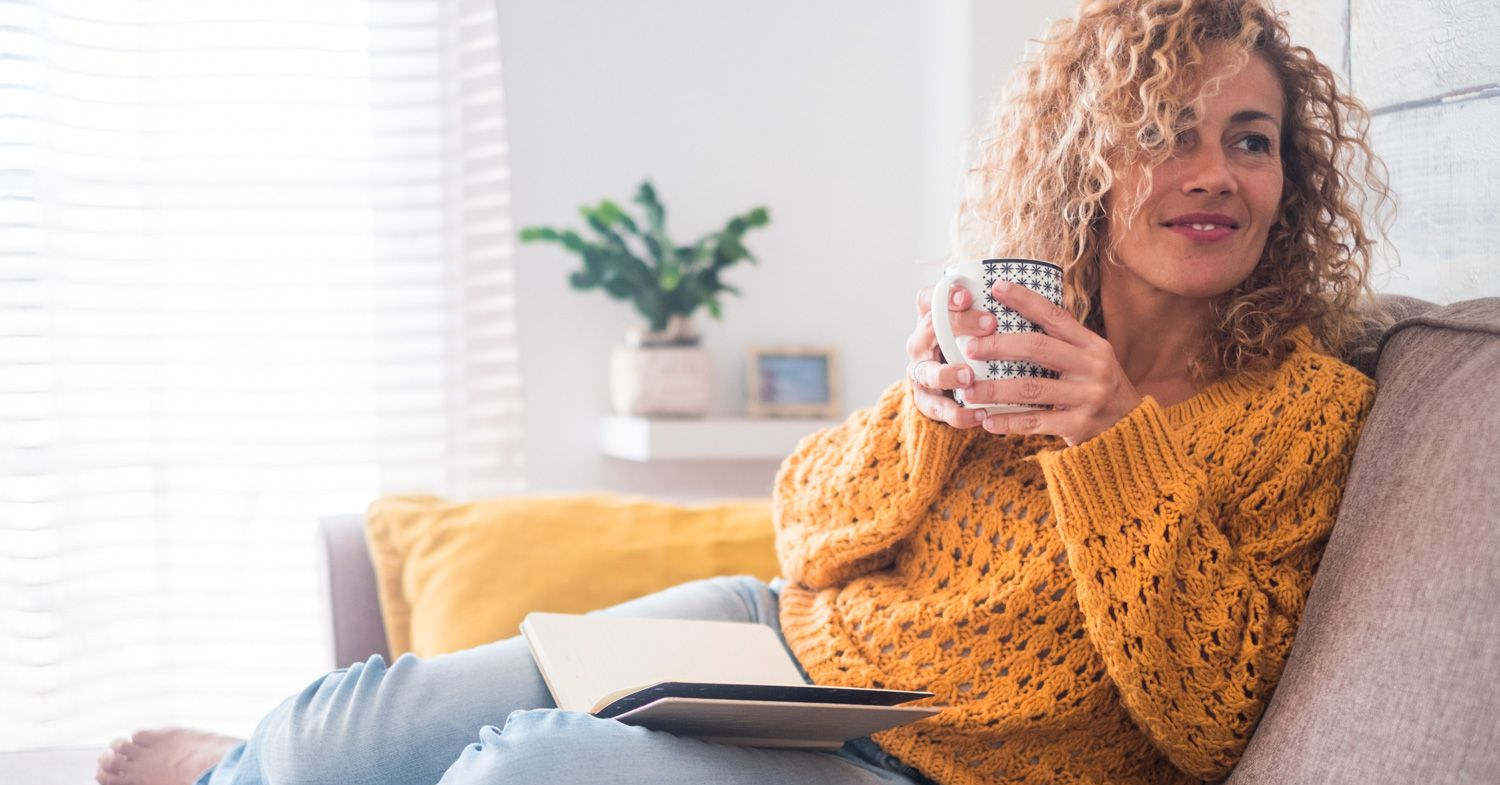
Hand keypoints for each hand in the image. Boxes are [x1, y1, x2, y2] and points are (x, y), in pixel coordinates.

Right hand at [905, 285, 995, 428]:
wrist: (948, 388)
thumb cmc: (971, 348)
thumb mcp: (977, 329)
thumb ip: (992, 316)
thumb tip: (1036, 300)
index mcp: (930, 319)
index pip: (929, 299)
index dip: (945, 295)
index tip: (968, 295)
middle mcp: (920, 343)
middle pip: (930, 328)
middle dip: (959, 324)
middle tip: (989, 324)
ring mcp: (920, 372)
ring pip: (927, 371)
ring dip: (947, 373)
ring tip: (968, 377)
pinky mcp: (925, 400)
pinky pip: (937, 408)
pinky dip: (957, 414)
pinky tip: (979, 415)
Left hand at [963, 281, 1142, 445]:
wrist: (1132, 429)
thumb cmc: (1099, 388)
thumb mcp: (1091, 359)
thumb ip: (1062, 343)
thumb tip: (1017, 316)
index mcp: (1092, 345)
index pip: (1055, 316)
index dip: (1024, 300)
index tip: (996, 287)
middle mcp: (1092, 367)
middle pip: (1038, 348)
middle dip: (999, 346)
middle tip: (970, 348)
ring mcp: (1087, 397)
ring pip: (1031, 388)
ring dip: (994, 390)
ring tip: (967, 391)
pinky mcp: (1079, 425)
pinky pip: (1036, 422)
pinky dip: (1008, 421)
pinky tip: (988, 421)